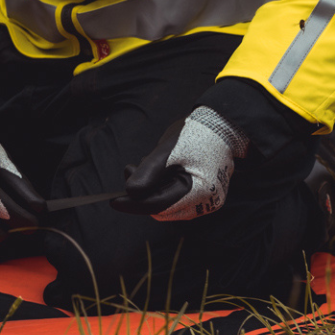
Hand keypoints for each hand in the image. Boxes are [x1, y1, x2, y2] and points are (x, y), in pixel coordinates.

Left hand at [121, 107, 247, 221]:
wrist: (220, 127)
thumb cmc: (194, 135)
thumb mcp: (167, 151)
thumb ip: (149, 172)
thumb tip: (130, 192)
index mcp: (199, 191)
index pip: (158, 205)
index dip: (134, 204)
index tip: (113, 201)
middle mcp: (205, 203)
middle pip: (162, 208)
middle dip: (142, 194)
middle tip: (130, 169)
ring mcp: (206, 202)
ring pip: (167, 204)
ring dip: (151, 190)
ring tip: (146, 164)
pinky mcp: (204, 197)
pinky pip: (176, 198)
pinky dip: (162, 187)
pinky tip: (159, 170)